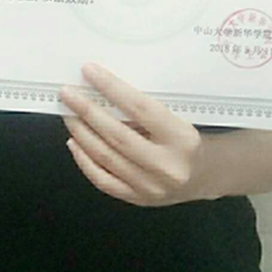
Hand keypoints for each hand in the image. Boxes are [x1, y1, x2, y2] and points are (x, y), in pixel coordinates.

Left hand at [60, 63, 208, 206]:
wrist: (204, 175)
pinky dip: (84, 160)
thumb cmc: (187, 138)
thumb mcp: (177, 117)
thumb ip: (144, 109)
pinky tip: (74, 142)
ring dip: (81, 132)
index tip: (89, 71)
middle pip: (117, 135)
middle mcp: (167, 166)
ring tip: (68, 113)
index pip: (140, 108)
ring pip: (106, 158)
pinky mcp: (138, 200)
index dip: (112, 88)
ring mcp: (151, 187)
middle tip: (67, 94)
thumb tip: (102, 90)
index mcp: (182, 138)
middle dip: (87, 111)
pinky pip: (103, 180)